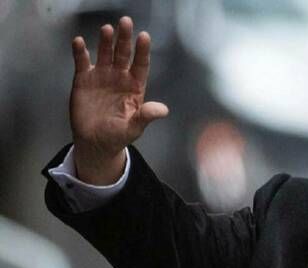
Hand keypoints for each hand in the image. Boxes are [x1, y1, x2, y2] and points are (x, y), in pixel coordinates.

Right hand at [70, 16, 168, 184]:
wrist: (95, 142)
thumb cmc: (118, 135)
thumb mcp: (134, 128)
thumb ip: (146, 116)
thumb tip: (163, 110)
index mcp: (135, 87)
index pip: (140, 65)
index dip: (142, 51)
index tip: (144, 36)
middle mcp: (119, 77)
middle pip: (123, 54)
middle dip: (125, 39)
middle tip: (126, 22)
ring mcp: (102, 76)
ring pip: (105, 54)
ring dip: (105, 41)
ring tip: (107, 29)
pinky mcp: (84, 79)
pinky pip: (82, 62)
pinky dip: (80, 52)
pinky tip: (79, 41)